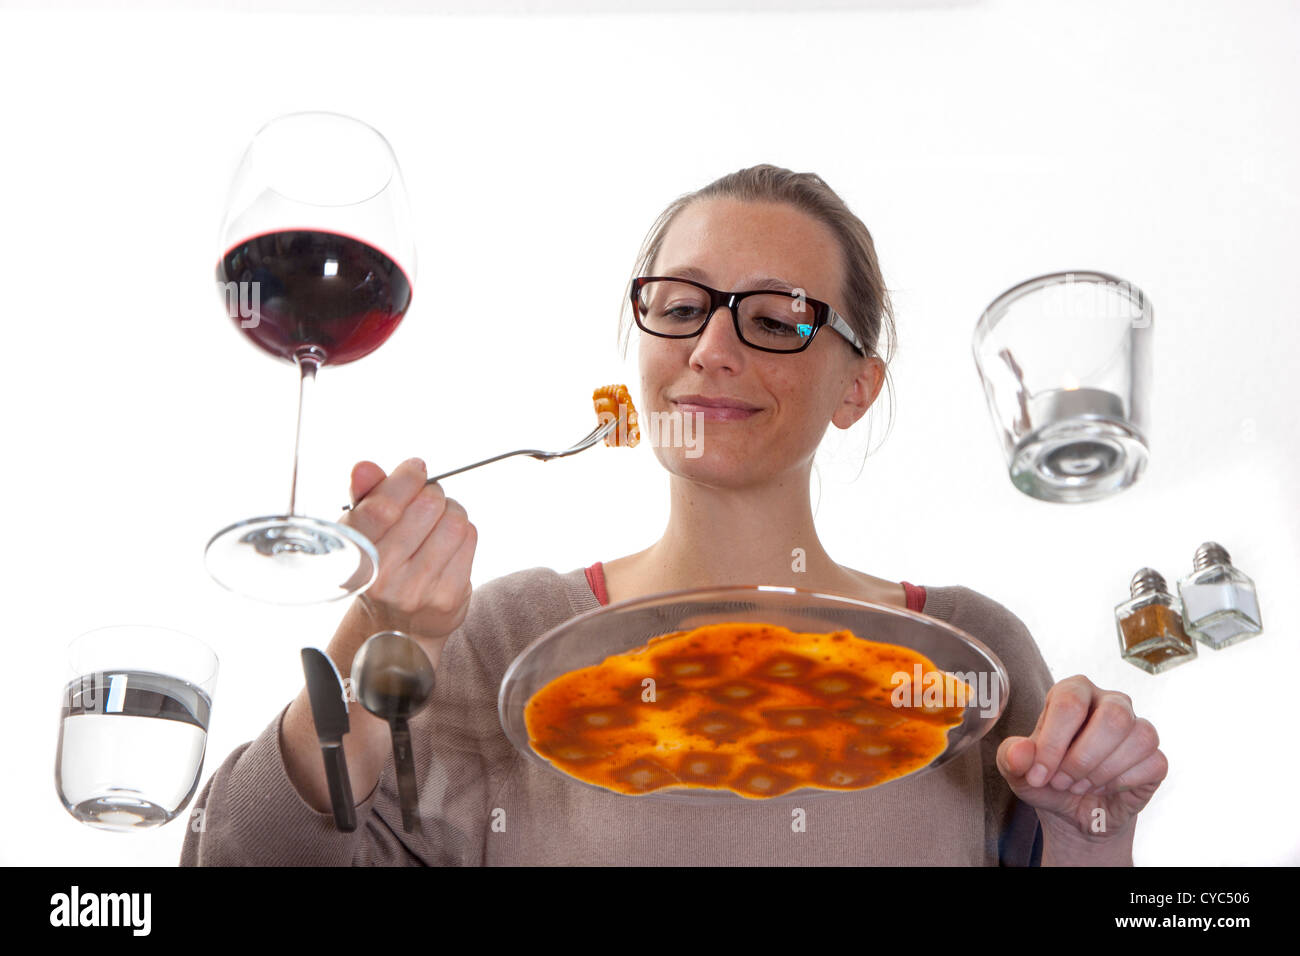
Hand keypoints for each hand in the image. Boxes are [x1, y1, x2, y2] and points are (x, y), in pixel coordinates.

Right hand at [338, 457, 477, 664]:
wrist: (396, 627)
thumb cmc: (381, 565)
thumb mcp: (364, 530)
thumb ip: (365, 495)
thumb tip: (364, 467)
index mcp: (354, 554)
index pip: (382, 507)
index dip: (405, 479)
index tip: (416, 469)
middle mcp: (382, 576)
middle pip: (427, 506)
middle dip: (432, 493)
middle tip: (427, 500)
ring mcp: (417, 590)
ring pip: (454, 521)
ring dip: (451, 511)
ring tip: (438, 521)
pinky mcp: (447, 597)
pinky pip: (470, 540)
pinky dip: (464, 532)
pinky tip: (449, 543)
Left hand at [995, 674, 1166, 844]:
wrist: (1075, 812)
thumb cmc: (1047, 780)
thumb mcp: (1019, 772)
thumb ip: (1012, 757)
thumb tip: (1022, 752)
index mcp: (1073, 691)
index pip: (1070, 703)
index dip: (1053, 743)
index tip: (1039, 775)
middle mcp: (1110, 702)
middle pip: (1113, 717)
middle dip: (1083, 759)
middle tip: (1062, 781)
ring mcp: (1137, 728)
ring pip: (1137, 738)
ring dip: (1102, 772)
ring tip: (1080, 785)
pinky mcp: (1155, 757)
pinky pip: (1152, 763)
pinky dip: (1123, 783)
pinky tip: (1105, 788)